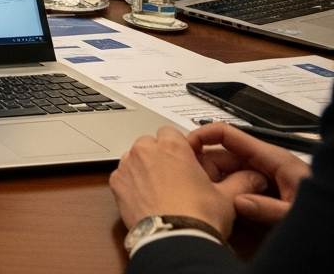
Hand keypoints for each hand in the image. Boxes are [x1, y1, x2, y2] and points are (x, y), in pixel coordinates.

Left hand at [110, 126, 265, 237]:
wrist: (173, 238)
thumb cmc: (198, 216)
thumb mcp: (227, 196)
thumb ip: (241, 181)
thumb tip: (254, 176)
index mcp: (172, 146)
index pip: (172, 132)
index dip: (179, 147)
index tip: (185, 160)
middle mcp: (145, 151)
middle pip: (150, 143)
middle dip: (161, 155)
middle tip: (175, 176)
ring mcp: (127, 166)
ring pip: (134, 158)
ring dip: (144, 167)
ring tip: (161, 188)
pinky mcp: (116, 184)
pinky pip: (122, 175)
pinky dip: (132, 183)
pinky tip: (147, 197)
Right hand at [189, 122, 312, 224]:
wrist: (330, 223)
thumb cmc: (319, 210)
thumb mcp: (295, 212)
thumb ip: (269, 209)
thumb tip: (239, 202)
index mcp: (273, 160)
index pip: (229, 135)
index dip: (204, 135)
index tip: (184, 146)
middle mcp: (263, 167)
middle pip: (222, 157)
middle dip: (203, 166)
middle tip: (190, 181)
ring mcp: (258, 181)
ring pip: (224, 175)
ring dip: (210, 184)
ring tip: (201, 195)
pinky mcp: (257, 196)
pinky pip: (232, 191)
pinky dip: (220, 196)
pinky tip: (216, 208)